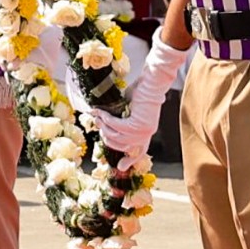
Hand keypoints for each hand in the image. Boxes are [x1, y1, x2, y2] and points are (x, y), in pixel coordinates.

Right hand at [90, 36, 190, 157]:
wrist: (151, 82)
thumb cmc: (140, 92)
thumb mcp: (129, 109)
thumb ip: (121, 119)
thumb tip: (100, 122)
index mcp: (147, 132)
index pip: (140, 151)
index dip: (131, 160)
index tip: (121, 166)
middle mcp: (146, 133)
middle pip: (122, 145)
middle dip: (107, 137)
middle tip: (98, 125)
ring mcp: (143, 129)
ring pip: (117, 136)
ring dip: (105, 127)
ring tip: (98, 117)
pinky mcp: (138, 123)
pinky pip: (117, 126)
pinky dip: (107, 120)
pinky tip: (101, 113)